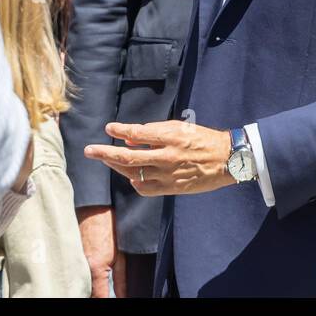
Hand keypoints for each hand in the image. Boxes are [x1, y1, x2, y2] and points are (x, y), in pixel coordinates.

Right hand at [77, 205, 125, 297]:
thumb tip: (124, 295)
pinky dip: (78, 276)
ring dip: (84, 286)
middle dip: (94, 294)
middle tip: (102, 287)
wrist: (93, 205)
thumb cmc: (108, 226)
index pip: (99, 298)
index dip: (105, 301)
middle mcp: (81, 268)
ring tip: (95, 279)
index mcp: (96, 269)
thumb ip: (122, 279)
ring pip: (78, 283)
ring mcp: (72, 262)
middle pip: (86, 293)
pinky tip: (84, 274)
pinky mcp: (68, 255)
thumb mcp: (121, 254)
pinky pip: (72, 273)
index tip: (111, 299)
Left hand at [85, 121, 234, 196]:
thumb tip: (129, 137)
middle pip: (128, 157)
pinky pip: (144, 188)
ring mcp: (168, 175)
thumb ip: (154, 132)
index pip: (138, 134)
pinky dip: (133, 181)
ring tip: (106, 158)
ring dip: (116, 166)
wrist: (226, 160)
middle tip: (89, 150)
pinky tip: (129, 174)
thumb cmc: (202, 139)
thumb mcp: (180, 128)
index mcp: (171, 137)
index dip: (120, 130)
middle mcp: (167, 157)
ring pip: (133, 173)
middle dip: (105, 153)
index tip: (108, 128)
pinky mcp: (171, 188)